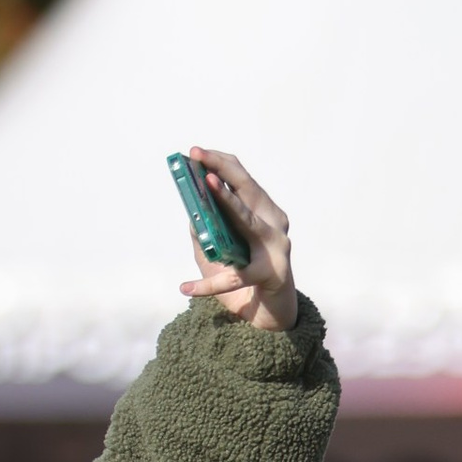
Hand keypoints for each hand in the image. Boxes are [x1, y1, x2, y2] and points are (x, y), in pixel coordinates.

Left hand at [177, 147, 297, 332]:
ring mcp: (276, 245)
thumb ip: (207, 229)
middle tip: (197, 159)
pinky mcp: (269, 274)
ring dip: (228, 204)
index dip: (219, 162)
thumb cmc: (245, 271)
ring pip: (248, 222)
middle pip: (249, 189)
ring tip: (206, 190)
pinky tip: (186, 287)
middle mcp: (273, 221)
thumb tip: (190, 211)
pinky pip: (235, 276)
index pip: (242, 177)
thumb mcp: (221, 247)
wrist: (269, 309)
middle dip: (221, 170)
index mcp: (263, 210)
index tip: (195, 151)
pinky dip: (208, 284)